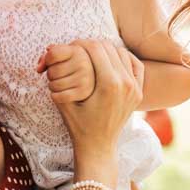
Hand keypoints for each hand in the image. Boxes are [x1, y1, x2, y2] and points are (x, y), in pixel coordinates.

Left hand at [37, 44, 94, 103]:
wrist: (93, 79)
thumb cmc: (72, 65)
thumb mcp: (63, 56)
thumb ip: (49, 56)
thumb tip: (39, 68)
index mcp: (77, 50)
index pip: (52, 54)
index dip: (47, 60)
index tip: (51, 63)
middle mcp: (83, 63)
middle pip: (51, 71)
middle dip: (51, 75)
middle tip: (60, 75)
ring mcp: (85, 78)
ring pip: (54, 85)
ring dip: (53, 86)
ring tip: (61, 83)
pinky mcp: (84, 92)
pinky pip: (59, 97)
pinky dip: (55, 96)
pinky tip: (60, 93)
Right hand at [54, 40, 143, 160]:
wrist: (98, 146)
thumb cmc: (78, 125)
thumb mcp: (64, 102)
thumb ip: (58, 76)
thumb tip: (51, 50)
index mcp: (108, 85)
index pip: (96, 49)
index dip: (81, 43)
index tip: (71, 45)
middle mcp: (125, 84)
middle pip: (109, 48)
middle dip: (92, 44)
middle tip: (79, 48)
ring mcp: (135, 88)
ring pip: (122, 53)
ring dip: (107, 50)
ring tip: (92, 53)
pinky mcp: (138, 92)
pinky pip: (135, 65)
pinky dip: (124, 57)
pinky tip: (112, 59)